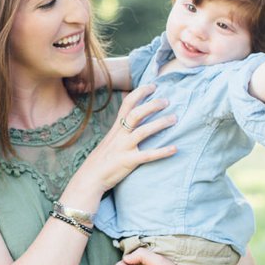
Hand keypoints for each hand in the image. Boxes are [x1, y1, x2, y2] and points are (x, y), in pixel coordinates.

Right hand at [64, 86, 177, 204]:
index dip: (140, 92)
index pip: (127, 104)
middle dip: (152, 105)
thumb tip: (131, 121)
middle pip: (136, 113)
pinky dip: (162, 152)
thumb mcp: (109, 140)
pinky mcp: (128, 162)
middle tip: (167, 101)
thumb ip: (120, 130)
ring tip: (174, 119)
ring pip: (143, 131)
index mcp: (116, 128)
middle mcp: (119, 135)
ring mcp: (123, 148)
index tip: (153, 86)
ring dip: (160, 123)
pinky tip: (175, 149)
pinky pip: (147, 155)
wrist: (89, 178)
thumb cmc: (101, 160)